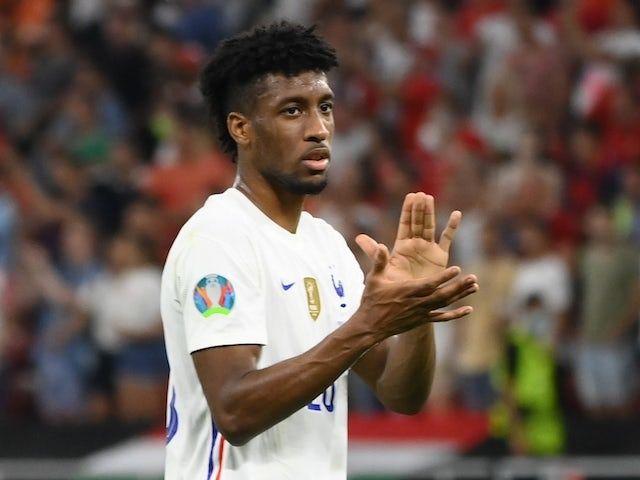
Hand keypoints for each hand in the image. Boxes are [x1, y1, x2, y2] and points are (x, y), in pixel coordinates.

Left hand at [356, 193, 460, 281]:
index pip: (405, 224)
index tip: (410, 196)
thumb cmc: (395, 286)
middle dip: (419, 209)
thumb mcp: (383, 267)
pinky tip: (456, 214)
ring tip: (430, 199)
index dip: (407, 210)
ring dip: (430, 213)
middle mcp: (415, 244)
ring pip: (430, 227)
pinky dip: (452, 227)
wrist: (409, 301)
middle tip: (421, 194)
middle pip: (417, 222)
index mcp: (402, 246)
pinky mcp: (440, 256)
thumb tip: (358, 237)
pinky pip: (447, 239)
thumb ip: (373, 251)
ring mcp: (428, 249)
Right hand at [356, 244, 477, 341]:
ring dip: (460, 295)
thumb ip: (379, 262)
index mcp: (407, 291)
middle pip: (442, 295)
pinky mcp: (422, 320)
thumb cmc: (371, 300)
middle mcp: (417, 303)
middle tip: (473, 278)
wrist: (370, 326)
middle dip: (458, 286)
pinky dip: (456, 314)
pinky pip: (442, 317)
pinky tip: (469, 310)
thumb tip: (381, 246)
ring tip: (475, 287)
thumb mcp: (373, 279)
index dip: (444, 277)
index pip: (429, 284)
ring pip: (445, 304)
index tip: (457, 269)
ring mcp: (421, 312)